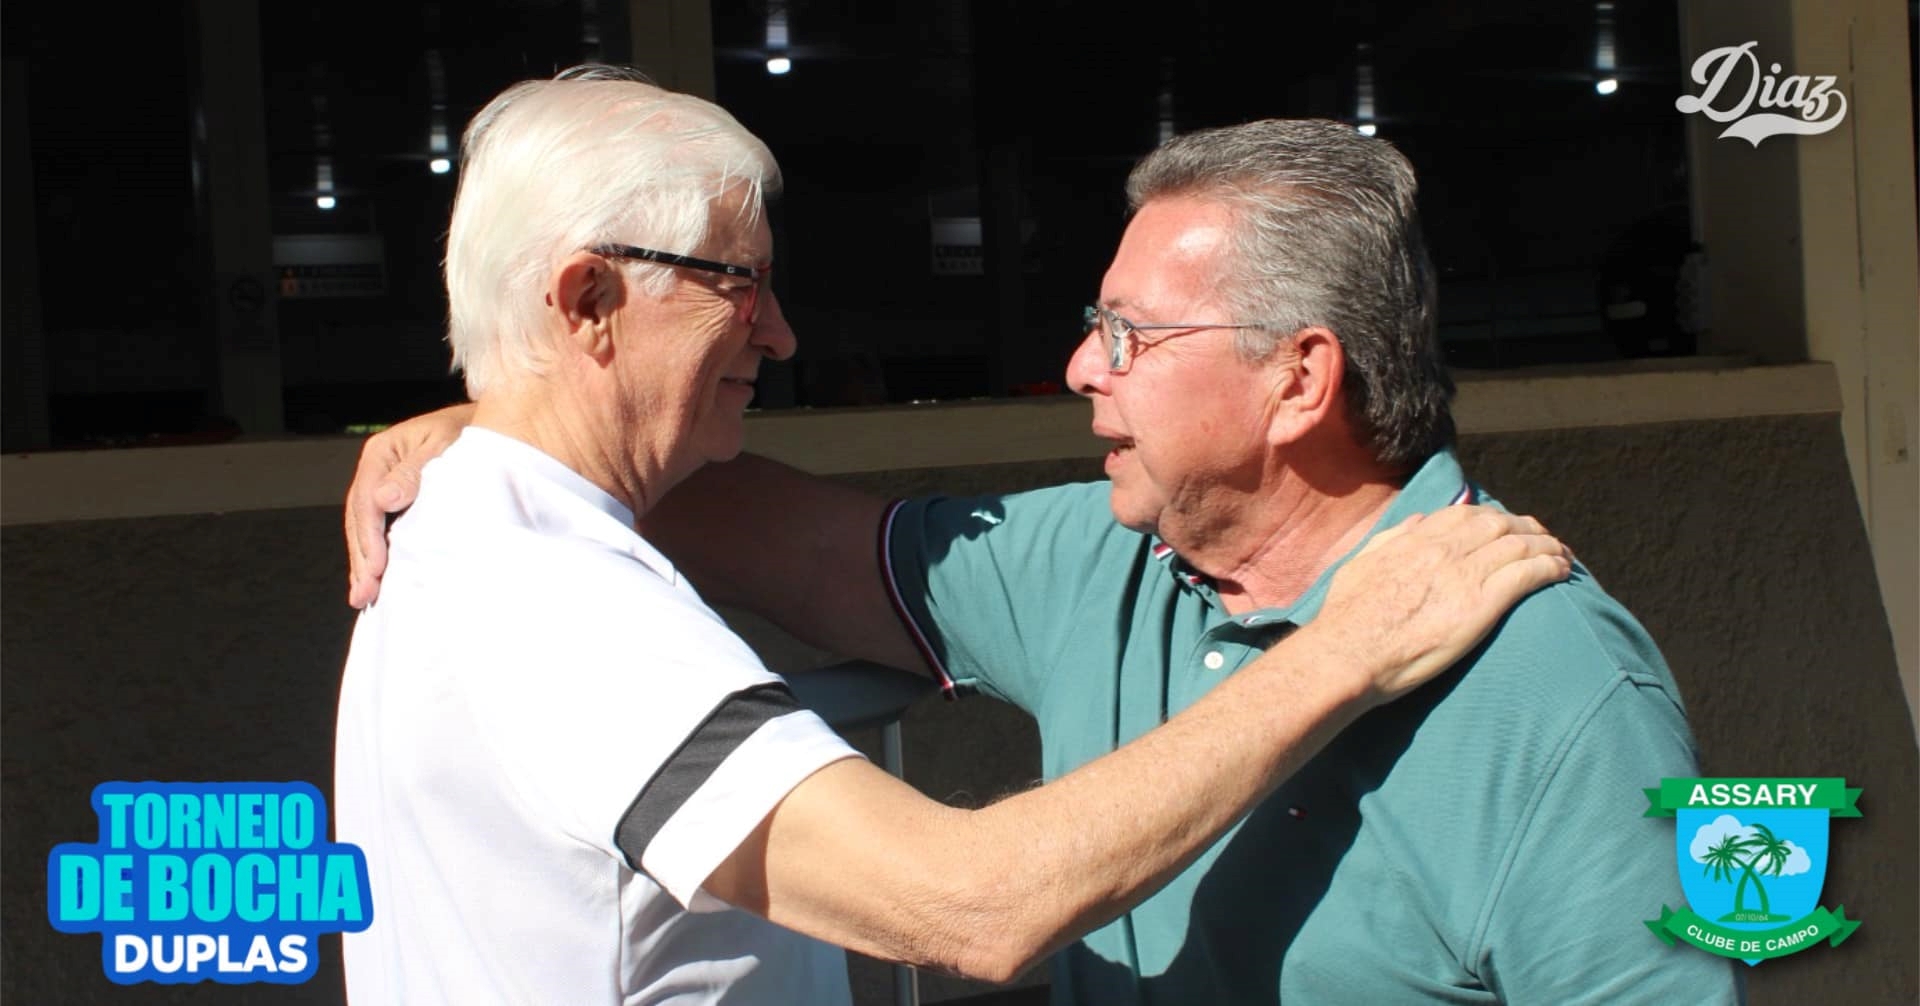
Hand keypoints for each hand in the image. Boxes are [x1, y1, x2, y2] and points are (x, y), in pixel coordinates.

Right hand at [345, 403, 475, 607]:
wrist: (493, 431)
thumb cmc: (471, 435)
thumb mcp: (444, 446)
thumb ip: (415, 472)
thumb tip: (385, 498)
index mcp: (382, 452)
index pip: (367, 499)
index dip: (370, 536)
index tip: (377, 568)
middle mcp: (378, 470)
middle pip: (360, 518)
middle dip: (363, 558)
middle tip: (365, 594)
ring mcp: (385, 485)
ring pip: (366, 528)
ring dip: (365, 563)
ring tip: (364, 596)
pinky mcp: (398, 500)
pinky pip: (382, 529)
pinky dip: (379, 554)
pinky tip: (378, 579)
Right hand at [1305, 505, 1571, 706]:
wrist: (1347, 654)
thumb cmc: (1345, 619)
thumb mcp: (1359, 564)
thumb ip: (1391, 538)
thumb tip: (1420, 520)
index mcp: (1414, 539)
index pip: (1466, 514)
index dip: (1494, 516)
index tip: (1507, 525)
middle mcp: (1443, 550)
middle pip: (1499, 525)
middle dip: (1527, 527)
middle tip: (1545, 539)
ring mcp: (1463, 576)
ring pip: (1519, 545)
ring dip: (1546, 546)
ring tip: (1563, 554)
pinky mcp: (1480, 606)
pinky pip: (1526, 574)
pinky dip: (1550, 567)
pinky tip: (1563, 571)